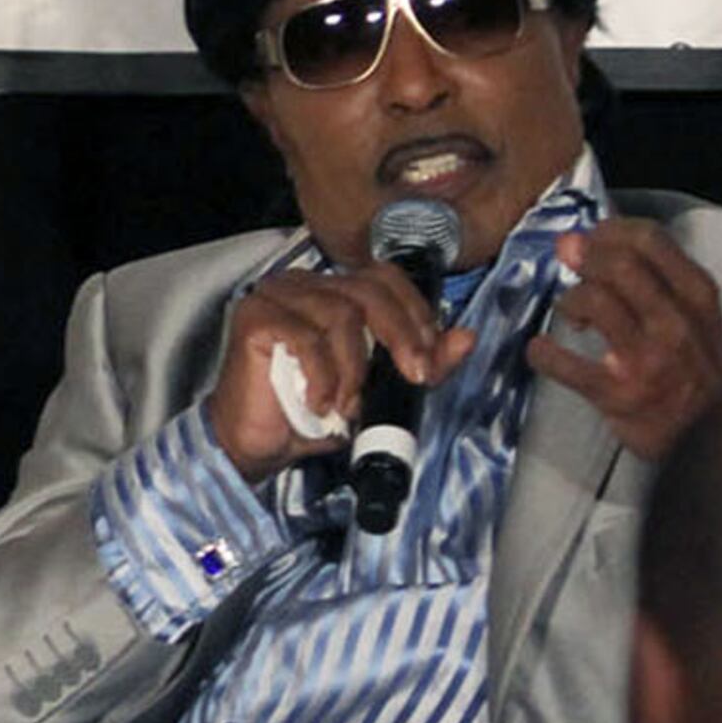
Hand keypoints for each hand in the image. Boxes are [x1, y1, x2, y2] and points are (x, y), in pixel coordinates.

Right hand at [207, 262, 474, 482]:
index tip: (428, 358)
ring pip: (340, 314)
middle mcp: (302, 283)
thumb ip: (420, 361)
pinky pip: (306, 338)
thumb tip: (466, 338)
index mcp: (331, 289)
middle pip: (368, 290)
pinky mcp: (254, 318)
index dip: (414, 311)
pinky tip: (320, 403)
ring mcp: (275, 295)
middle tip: (414, 377)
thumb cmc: (310, 414)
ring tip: (347, 404)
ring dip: (355, 368)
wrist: (255, 445)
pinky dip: (323, 376)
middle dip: (401, 335)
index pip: (384, 277)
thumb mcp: (378, 388)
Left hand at [527, 221, 721, 461]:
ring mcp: (648, 359)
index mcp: (697, 297)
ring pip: (595, 302)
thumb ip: (656, 278)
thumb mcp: (697, 317)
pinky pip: (565, 364)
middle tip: (569, 264)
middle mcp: (676, 323)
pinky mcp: (618, 394)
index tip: (592, 238)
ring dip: (570, 301)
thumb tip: (589, 238)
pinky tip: (541, 351)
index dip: (609, 231)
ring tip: (570, 316)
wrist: (718, 438)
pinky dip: (543, 353)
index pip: (650, 241)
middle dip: (584, 257)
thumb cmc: (698, 371)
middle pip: (619, 265)